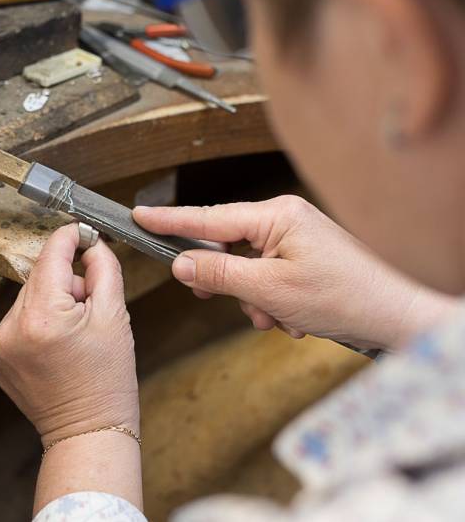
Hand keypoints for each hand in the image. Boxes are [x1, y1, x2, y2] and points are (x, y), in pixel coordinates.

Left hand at [0, 223, 138, 445]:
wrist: (87, 429)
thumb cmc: (106, 380)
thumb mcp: (115, 317)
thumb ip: (103, 269)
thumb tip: (90, 242)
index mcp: (42, 317)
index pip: (51, 255)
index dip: (70, 238)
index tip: (83, 232)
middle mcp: (11, 328)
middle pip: (40, 277)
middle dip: (66, 284)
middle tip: (90, 310)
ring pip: (28, 298)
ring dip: (50, 304)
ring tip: (72, 335)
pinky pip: (16, 320)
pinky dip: (35, 323)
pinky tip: (54, 346)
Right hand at [134, 195, 454, 349]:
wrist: (394, 316)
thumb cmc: (343, 296)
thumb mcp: (269, 290)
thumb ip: (218, 275)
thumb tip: (181, 264)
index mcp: (276, 215)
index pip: (208, 218)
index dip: (170, 221)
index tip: (139, 216)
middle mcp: (284, 220)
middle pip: (227, 248)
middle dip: (231, 284)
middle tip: (231, 301)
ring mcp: (294, 239)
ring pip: (246, 271)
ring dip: (255, 301)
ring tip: (281, 317)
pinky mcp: (302, 259)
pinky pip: (266, 279)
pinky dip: (272, 303)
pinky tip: (293, 318)